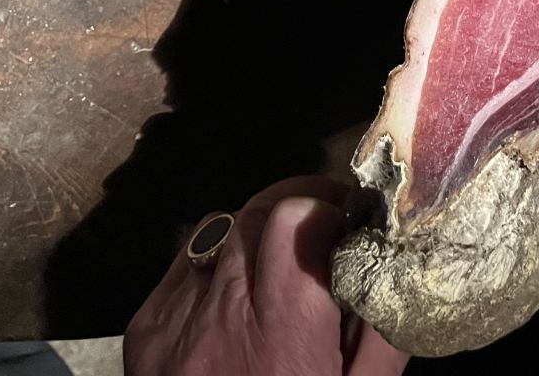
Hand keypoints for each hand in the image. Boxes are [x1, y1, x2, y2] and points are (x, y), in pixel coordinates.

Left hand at [124, 176, 407, 375]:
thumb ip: (383, 334)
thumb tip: (395, 265)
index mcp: (282, 332)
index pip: (296, 216)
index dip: (328, 208)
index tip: (350, 223)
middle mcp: (223, 314)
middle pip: (258, 210)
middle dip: (297, 205)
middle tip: (324, 227)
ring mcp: (175, 320)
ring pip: (220, 229)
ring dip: (257, 235)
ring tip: (280, 270)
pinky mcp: (143, 333)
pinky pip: (185, 267)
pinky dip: (216, 270)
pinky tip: (236, 306)